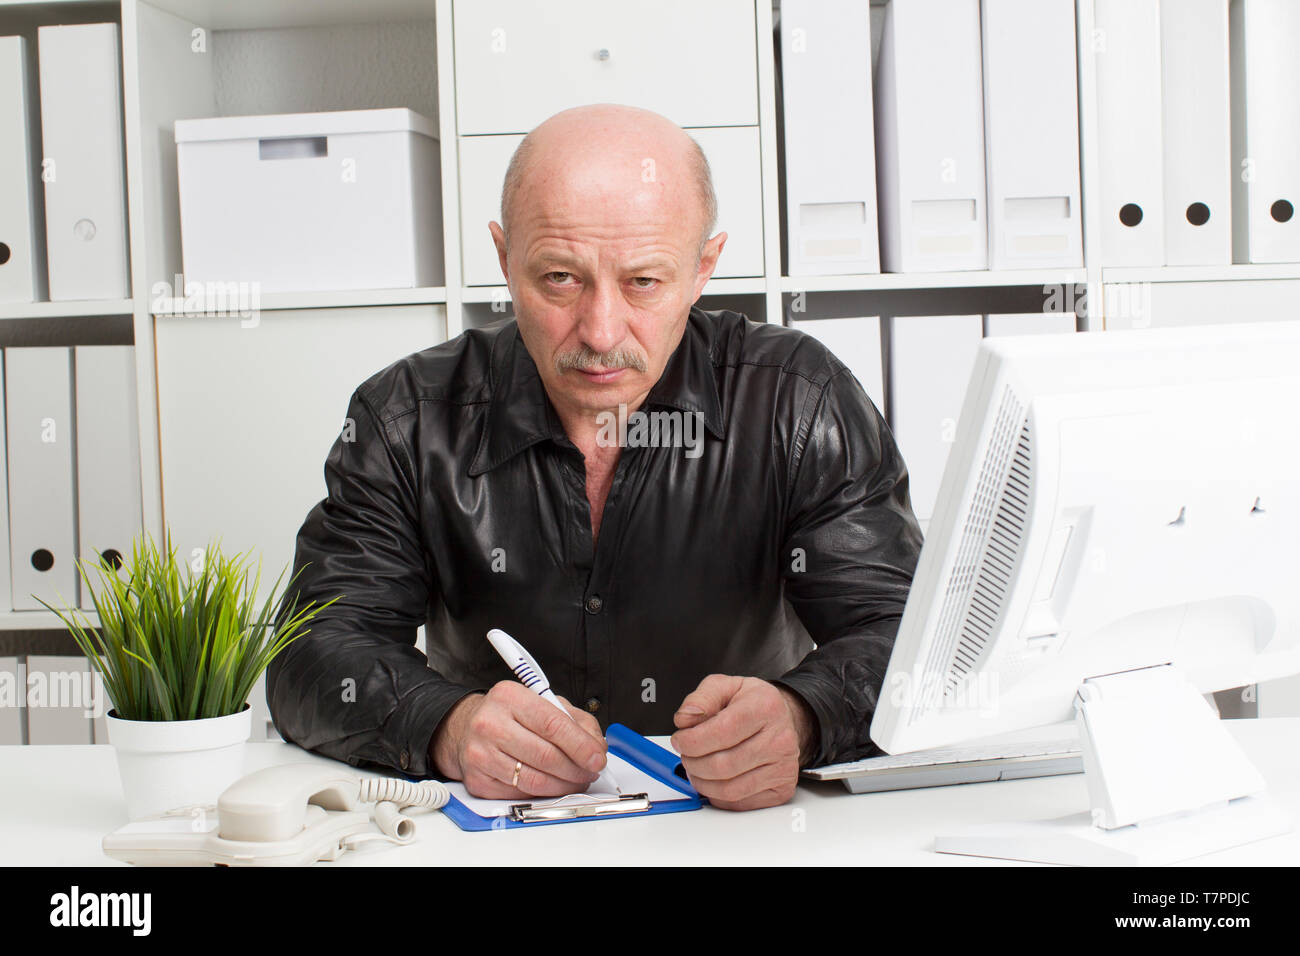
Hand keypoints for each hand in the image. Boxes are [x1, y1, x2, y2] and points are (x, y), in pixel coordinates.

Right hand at [430, 682, 607, 798]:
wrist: (467, 727)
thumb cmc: (510, 714)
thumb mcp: (543, 703)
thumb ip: (575, 720)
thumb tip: (596, 747)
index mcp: (510, 697)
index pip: (553, 725)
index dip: (581, 745)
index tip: (597, 757)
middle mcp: (490, 723)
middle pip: (546, 756)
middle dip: (577, 769)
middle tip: (590, 771)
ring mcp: (481, 754)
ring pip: (535, 780)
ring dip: (564, 785)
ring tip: (576, 780)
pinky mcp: (478, 780)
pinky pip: (520, 794)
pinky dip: (543, 793)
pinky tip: (552, 785)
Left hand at [670, 675, 816, 810]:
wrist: (782, 719)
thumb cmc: (753, 704)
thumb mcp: (725, 686)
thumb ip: (701, 698)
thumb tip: (685, 719)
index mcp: (765, 708)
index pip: (722, 732)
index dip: (692, 741)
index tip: (680, 740)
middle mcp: (780, 739)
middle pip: (722, 765)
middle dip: (692, 763)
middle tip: (686, 754)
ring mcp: (782, 768)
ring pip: (729, 789)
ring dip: (701, 782)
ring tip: (696, 767)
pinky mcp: (781, 790)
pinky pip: (738, 803)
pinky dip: (717, 795)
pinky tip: (714, 779)